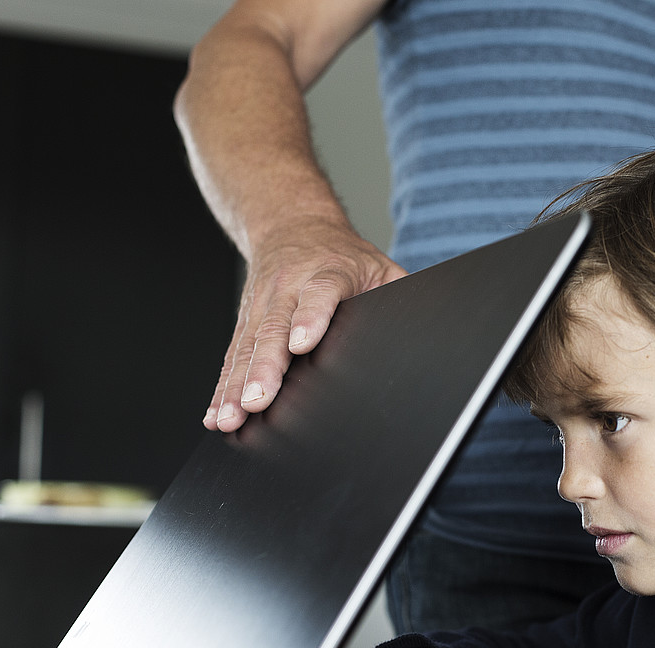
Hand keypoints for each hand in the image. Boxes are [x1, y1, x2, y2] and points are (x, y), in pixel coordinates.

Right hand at [205, 214, 406, 431]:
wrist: (291, 223)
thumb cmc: (344, 255)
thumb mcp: (379, 266)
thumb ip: (400, 295)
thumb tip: (437, 330)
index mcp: (327, 272)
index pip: (319, 294)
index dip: (311, 318)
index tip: (302, 344)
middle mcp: (287, 289)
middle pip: (273, 329)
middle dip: (263, 368)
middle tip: (257, 401)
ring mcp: (262, 307)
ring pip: (247, 348)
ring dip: (235, 385)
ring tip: (231, 417)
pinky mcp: (245, 323)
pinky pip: (232, 358)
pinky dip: (221, 387)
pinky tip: (217, 415)